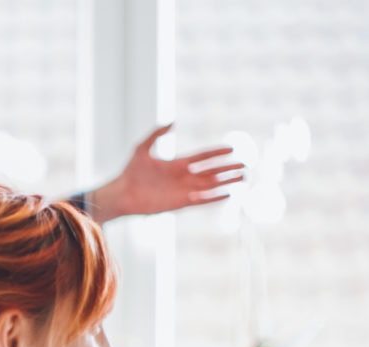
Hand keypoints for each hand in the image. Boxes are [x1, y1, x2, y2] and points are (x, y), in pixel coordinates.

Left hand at [86, 123, 244, 222]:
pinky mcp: (180, 203)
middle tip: (246, 164)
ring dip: (226, 182)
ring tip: (243, 178)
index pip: (203, 157)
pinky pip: (201, 200)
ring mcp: (183, 190)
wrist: (122, 194)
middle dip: (228, 168)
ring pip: (210, 185)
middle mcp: (184, 177)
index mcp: (178, 163)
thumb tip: (171, 121)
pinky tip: (228, 194)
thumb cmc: (130, 172)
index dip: (217, 153)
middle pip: (212, 171)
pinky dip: (214, 197)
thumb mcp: (142, 149)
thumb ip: (156, 134)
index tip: (232, 148)